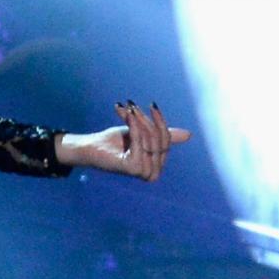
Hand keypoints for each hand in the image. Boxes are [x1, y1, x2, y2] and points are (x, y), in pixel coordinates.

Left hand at [57, 100, 187, 181]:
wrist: (89, 147)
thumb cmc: (114, 141)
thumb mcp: (143, 134)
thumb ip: (164, 135)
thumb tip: (189, 135)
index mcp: (156, 166)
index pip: (167, 140)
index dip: (160, 122)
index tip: (152, 105)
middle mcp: (153, 174)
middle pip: (160, 140)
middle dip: (148, 120)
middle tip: (133, 106)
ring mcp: (144, 172)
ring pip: (151, 139)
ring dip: (139, 121)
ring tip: (128, 109)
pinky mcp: (134, 168)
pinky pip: (140, 141)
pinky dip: (134, 125)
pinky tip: (128, 113)